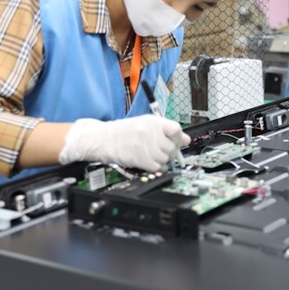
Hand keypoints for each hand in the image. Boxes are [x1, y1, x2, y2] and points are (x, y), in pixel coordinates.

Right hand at [59, 115, 189, 171]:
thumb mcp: (146, 124)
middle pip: (172, 146)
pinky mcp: (138, 158)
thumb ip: (166, 130)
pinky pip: (157, 167)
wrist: (103, 138)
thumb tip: (186, 139)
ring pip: (165, 158)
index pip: (176, 129)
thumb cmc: (124, 131)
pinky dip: (158, 168)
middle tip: (163, 151)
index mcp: (152, 121)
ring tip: (155, 157)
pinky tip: (152, 164)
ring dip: (163, 161)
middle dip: (170, 152)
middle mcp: (149, 132)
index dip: (179, 138)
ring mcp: (143, 145)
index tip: (178, 142)